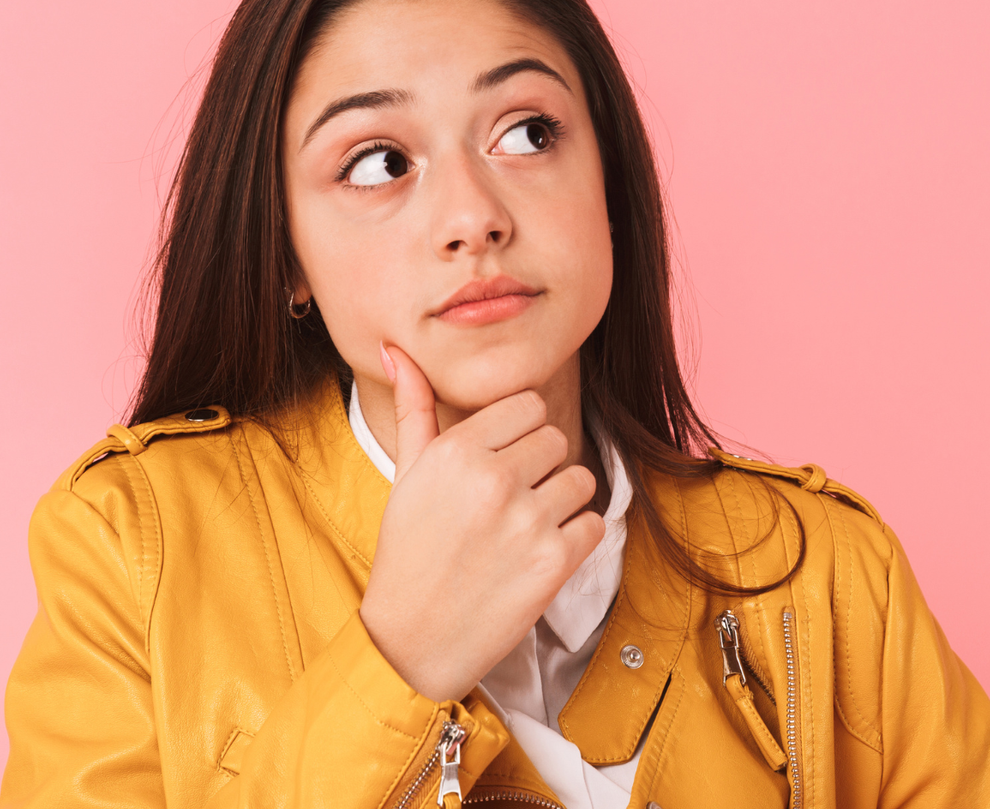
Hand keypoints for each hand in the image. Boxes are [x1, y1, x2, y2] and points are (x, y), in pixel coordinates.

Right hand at [358, 344, 605, 702]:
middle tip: (509, 502)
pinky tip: (539, 555)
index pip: (528, 405)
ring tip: (524, 530)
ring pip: (581, 479)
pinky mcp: (553, 562)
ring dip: (561, 503)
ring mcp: (526, 520)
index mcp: (457, 450)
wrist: (412, 638)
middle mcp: (493, 478)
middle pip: (556, 439)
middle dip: (541, 467)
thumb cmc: (409, 551)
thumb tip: (396, 350)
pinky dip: (575, 540)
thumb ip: (414, 408)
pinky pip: (593, 524)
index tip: (502, 462)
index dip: (520, 434)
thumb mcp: (407, 474)